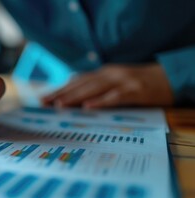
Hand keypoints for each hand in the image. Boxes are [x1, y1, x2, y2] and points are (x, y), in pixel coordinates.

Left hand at [41, 64, 173, 108]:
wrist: (170, 77)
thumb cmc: (140, 84)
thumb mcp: (116, 83)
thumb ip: (98, 89)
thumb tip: (76, 101)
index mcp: (103, 74)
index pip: (76, 82)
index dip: (59, 89)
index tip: (42, 98)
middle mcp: (109, 74)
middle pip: (81, 84)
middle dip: (61, 94)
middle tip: (43, 103)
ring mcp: (123, 81)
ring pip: (94, 88)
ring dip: (75, 97)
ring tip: (59, 105)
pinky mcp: (136, 90)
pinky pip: (116, 97)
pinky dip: (101, 101)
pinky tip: (88, 107)